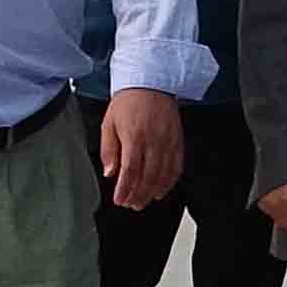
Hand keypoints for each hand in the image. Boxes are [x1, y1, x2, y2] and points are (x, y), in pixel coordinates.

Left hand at [97, 87, 183, 211]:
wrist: (151, 82)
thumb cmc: (128, 102)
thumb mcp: (109, 123)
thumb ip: (109, 150)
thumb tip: (110, 172)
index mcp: (134, 136)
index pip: (130, 170)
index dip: (125, 189)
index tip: (120, 200)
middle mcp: (153, 140)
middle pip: (148, 176)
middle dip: (139, 195)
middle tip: (131, 205)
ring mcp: (168, 141)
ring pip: (163, 174)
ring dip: (153, 191)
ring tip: (144, 201)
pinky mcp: (177, 140)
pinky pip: (176, 166)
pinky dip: (169, 181)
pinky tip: (161, 189)